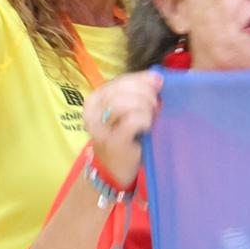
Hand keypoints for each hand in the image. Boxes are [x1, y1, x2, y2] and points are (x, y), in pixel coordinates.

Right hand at [82, 70, 162, 188]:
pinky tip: (147, 128)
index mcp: (94, 100)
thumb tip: (158, 78)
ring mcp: (100, 128)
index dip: (142, 80)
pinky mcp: (113, 141)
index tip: (157, 87)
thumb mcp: (126, 110)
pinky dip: (146, 121)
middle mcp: (91, 112)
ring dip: (146, 107)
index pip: (120, 80)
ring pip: (126, 102)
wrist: (115, 170)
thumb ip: (137, 92)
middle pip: (123, 89)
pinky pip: (134, 119)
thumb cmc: (125, 137)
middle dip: (146, 94)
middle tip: (155, 106)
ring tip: (151, 117)